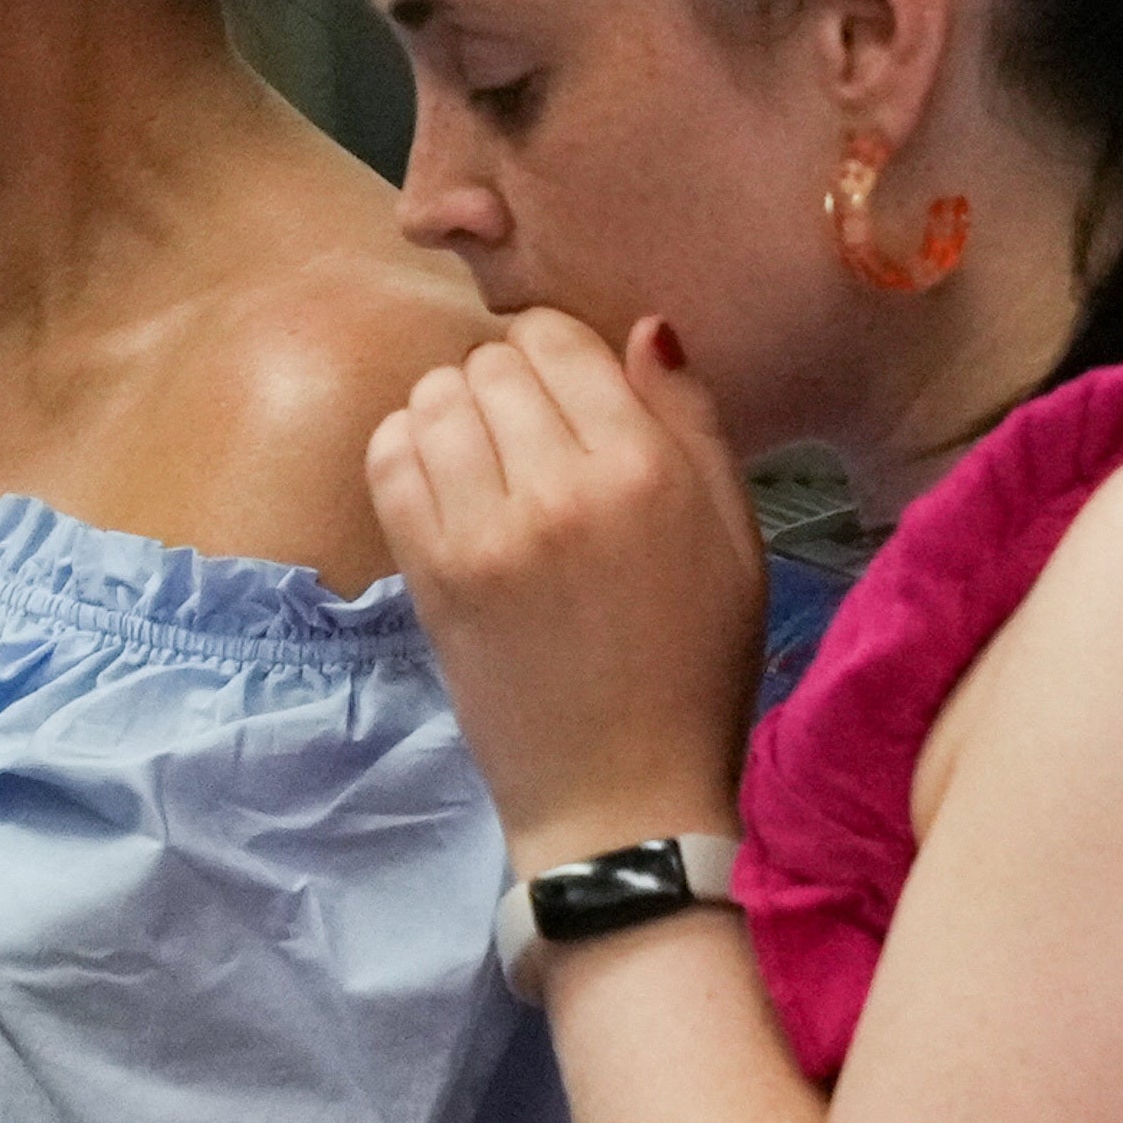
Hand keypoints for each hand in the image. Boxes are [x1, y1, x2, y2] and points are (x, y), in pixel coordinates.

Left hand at [366, 308, 771, 876]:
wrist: (624, 795)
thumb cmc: (696, 665)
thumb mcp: (734, 537)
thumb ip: (691, 421)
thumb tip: (643, 327)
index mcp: (642, 469)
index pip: (559, 340)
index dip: (558, 352)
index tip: (568, 392)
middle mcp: (556, 486)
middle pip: (491, 365)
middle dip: (507, 383)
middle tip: (529, 438)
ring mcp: (483, 531)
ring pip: (433, 401)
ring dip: (454, 414)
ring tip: (484, 460)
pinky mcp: (430, 574)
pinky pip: (389, 460)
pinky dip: (407, 451)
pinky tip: (442, 483)